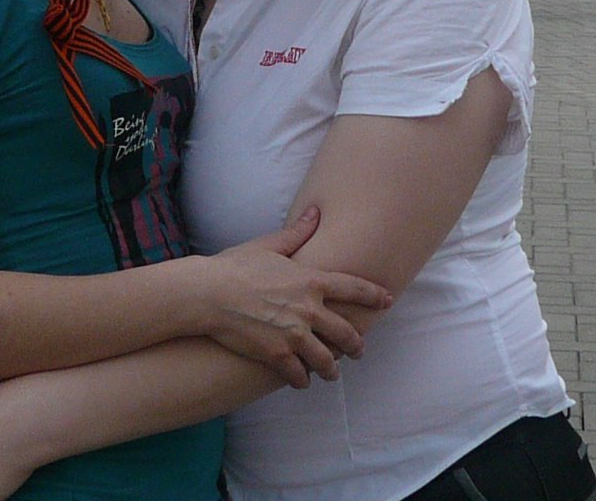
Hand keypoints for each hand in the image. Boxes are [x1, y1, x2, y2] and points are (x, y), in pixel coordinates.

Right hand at [196, 206, 392, 387]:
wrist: (208, 294)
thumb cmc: (235, 266)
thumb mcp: (268, 245)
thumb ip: (297, 233)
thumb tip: (315, 214)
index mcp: (311, 281)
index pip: (354, 289)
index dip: (374, 296)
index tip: (388, 301)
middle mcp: (309, 310)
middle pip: (346, 333)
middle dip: (356, 345)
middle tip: (358, 351)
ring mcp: (294, 335)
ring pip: (326, 360)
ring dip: (332, 369)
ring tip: (332, 373)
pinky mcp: (276, 355)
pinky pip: (299, 374)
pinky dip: (302, 380)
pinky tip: (302, 381)